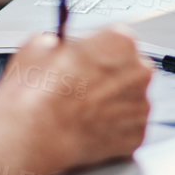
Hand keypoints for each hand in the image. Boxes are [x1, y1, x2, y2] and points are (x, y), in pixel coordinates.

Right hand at [0, 29, 151, 170]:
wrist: (34, 137)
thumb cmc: (37, 94)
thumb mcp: (36, 46)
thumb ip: (57, 43)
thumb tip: (54, 46)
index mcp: (119, 42)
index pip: (117, 38)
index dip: (98, 49)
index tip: (86, 57)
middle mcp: (138, 72)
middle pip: (129, 68)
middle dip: (109, 76)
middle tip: (81, 85)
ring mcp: (139, 107)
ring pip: (129, 99)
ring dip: (112, 103)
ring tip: (81, 110)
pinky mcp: (136, 137)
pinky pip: (128, 127)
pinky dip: (112, 128)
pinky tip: (88, 127)